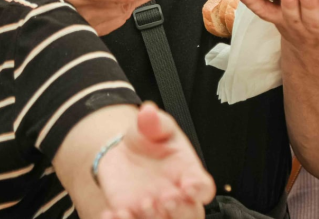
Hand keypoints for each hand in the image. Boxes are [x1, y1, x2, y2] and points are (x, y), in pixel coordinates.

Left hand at [97, 104, 214, 218]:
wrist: (121, 153)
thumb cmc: (147, 140)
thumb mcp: (151, 126)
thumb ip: (153, 121)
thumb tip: (147, 111)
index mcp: (188, 174)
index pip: (204, 187)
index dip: (199, 189)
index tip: (189, 185)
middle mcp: (176, 196)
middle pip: (190, 214)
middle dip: (180, 211)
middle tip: (165, 198)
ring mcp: (155, 209)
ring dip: (154, 218)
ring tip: (141, 203)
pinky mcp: (132, 215)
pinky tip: (114, 212)